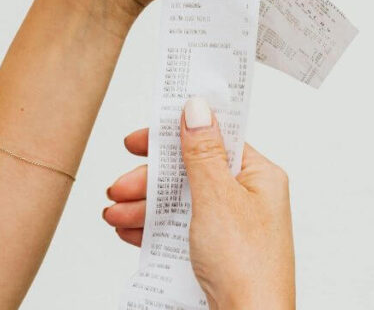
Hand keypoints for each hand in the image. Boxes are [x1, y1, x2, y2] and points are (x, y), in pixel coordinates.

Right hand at [104, 97, 294, 309]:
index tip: (141, 137)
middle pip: (190, 173)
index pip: (214, 139)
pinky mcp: (217, 254)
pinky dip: (153, 229)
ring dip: (144, 206)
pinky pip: (180, 231)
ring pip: (180, 204)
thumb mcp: (217, 197)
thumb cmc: (247, 266)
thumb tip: (197, 108)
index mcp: (260, 176)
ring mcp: (232, 227)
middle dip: (150, 180)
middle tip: (119, 186)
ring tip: (113, 214)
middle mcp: (249, 199)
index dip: (176, 135)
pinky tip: (128, 231)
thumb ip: (202, 152)